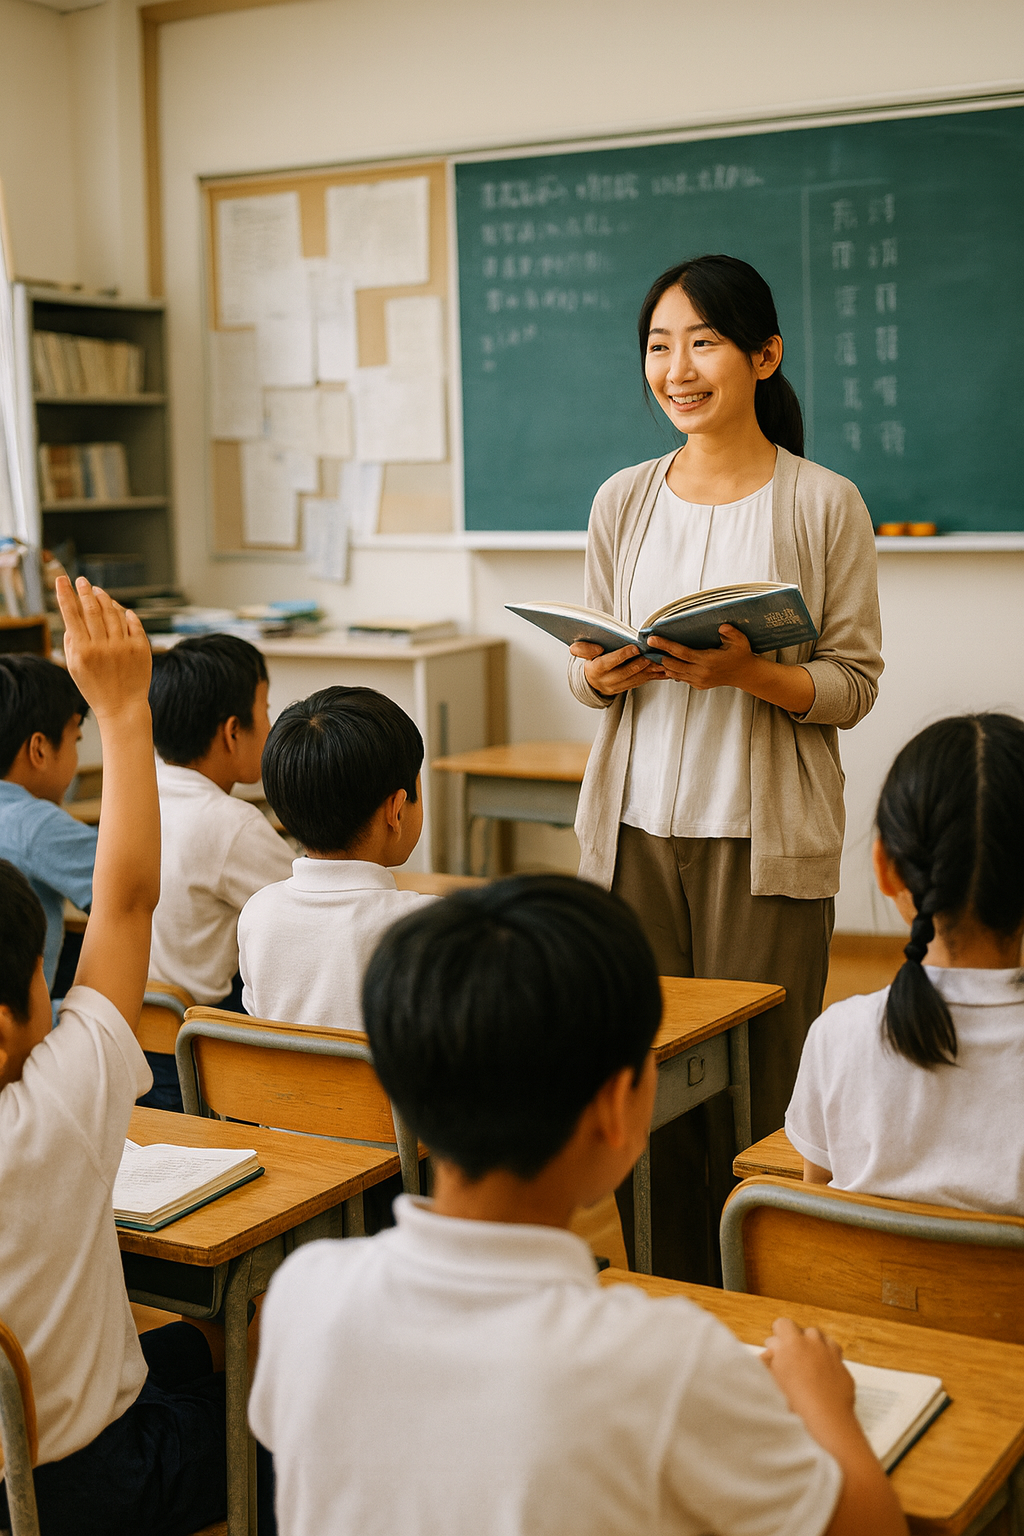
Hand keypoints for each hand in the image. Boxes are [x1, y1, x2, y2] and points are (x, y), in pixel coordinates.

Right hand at [56, 576, 151, 720]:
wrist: (123, 707)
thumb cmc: (94, 687)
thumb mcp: (74, 668)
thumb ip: (70, 642)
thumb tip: (72, 616)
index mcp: (82, 651)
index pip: (71, 615)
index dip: (65, 594)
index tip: (61, 579)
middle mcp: (102, 646)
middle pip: (92, 609)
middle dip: (85, 591)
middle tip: (81, 581)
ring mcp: (123, 646)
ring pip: (113, 612)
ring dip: (104, 598)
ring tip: (97, 591)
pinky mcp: (141, 648)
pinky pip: (133, 622)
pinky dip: (126, 613)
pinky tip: (120, 608)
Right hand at [570, 640, 666, 696]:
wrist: (592, 680)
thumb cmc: (591, 660)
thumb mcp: (582, 652)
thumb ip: (583, 648)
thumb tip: (597, 648)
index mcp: (596, 669)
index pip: (609, 662)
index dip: (622, 655)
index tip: (635, 648)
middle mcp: (606, 681)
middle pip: (624, 674)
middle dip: (638, 666)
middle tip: (650, 658)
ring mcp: (616, 687)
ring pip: (634, 680)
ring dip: (648, 673)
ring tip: (660, 664)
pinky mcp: (626, 689)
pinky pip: (640, 683)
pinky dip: (651, 677)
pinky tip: (661, 671)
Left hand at [648, 624, 816, 712]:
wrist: (745, 675)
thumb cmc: (742, 655)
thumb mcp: (740, 641)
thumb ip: (731, 633)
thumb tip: (722, 626)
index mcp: (708, 660)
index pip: (681, 652)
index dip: (665, 645)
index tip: (652, 639)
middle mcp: (701, 672)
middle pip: (673, 664)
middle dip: (659, 655)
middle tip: (648, 646)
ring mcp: (699, 681)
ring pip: (674, 673)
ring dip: (663, 664)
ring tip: (652, 655)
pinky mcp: (699, 685)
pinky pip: (681, 678)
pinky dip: (673, 671)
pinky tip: (666, 663)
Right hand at [761, 1318, 855, 1429]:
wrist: (826, 1416)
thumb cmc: (796, 1399)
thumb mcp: (774, 1378)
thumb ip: (770, 1359)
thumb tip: (771, 1349)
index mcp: (792, 1342)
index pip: (783, 1323)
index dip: (779, 1334)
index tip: (777, 1347)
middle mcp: (812, 1341)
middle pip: (804, 1330)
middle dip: (798, 1340)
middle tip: (793, 1358)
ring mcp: (830, 1351)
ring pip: (822, 1338)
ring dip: (815, 1346)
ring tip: (810, 1363)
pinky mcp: (843, 1364)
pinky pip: (835, 1354)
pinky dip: (829, 1358)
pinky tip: (824, 1373)